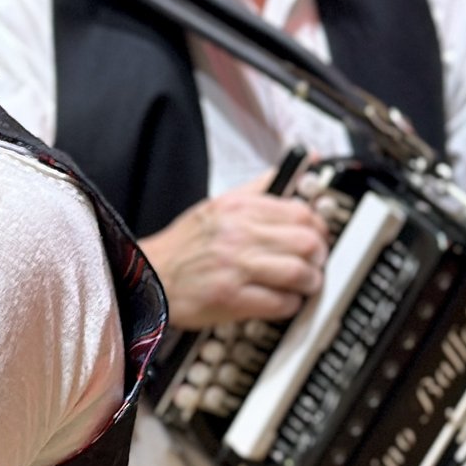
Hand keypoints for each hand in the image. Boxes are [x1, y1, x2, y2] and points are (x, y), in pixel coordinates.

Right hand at [139, 170, 328, 328]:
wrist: (147, 275)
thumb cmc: (185, 246)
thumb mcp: (219, 205)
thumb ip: (261, 186)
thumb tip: (304, 160)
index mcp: (238, 207)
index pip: (301, 212)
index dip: (318, 228)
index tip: (317, 237)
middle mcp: (238, 234)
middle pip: (307, 243)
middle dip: (319, 257)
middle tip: (314, 264)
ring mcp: (234, 266)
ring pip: (299, 273)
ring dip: (308, 283)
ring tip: (302, 285)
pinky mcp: (231, 297)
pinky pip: (280, 302)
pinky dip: (290, 305)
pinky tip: (282, 301)